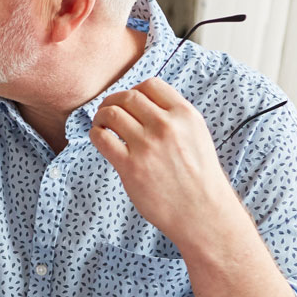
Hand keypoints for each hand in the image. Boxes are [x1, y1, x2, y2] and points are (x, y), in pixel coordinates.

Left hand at [89, 77, 244, 250]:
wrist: (201, 212)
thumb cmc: (198, 177)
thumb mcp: (196, 136)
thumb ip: (174, 118)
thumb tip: (143, 104)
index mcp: (185, 115)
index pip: (151, 85)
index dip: (134, 90)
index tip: (128, 102)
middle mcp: (166, 126)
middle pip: (128, 97)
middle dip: (113, 101)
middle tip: (108, 111)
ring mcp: (147, 145)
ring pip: (112, 114)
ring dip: (101, 116)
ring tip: (101, 125)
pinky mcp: (130, 166)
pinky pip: (102, 138)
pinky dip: (95, 134)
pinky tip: (99, 138)